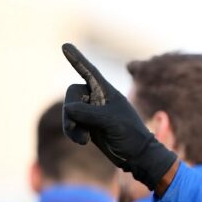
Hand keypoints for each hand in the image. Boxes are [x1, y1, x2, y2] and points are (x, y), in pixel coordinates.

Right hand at [62, 43, 176, 190]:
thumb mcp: (112, 122)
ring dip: (71, 125)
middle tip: (80, 129)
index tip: (65, 45)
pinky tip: (84, 141)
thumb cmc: (131, 135)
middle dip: (71, 111)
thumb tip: (69, 109)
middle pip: (72, 93)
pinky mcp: (87, 124)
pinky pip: (70, 123)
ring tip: (83, 139)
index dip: (77, 59)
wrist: (137, 156)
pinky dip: (73, 131)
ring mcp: (92, 111)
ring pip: (69, 110)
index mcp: (107, 92)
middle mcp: (98, 98)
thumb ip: (90, 113)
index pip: (89, 72)